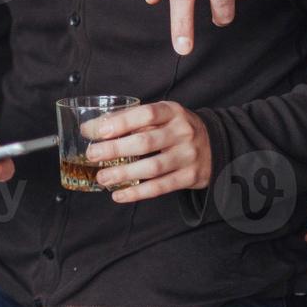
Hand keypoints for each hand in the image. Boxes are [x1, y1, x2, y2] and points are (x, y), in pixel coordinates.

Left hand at [81, 101, 211, 202]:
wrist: (216, 144)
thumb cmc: (176, 129)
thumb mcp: (161, 116)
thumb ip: (130, 119)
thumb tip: (90, 128)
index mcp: (173, 112)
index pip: (145, 114)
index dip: (121, 123)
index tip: (97, 131)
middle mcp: (183, 132)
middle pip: (145, 142)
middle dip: (115, 150)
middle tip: (92, 155)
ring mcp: (189, 156)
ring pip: (152, 167)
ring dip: (123, 174)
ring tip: (102, 178)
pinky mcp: (191, 177)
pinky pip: (161, 187)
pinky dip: (137, 193)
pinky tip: (119, 195)